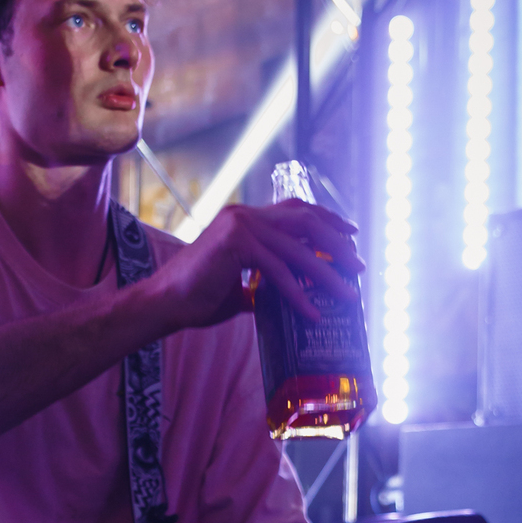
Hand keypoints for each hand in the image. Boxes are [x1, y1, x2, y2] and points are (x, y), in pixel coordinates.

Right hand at [148, 200, 362, 335]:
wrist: (164, 304)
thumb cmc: (196, 299)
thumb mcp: (238, 288)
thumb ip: (261, 286)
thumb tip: (283, 298)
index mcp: (244, 219)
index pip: (295, 210)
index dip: (326, 219)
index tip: (350, 234)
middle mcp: (244, 215)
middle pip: (305, 220)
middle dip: (336, 242)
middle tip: (357, 264)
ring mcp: (240, 226)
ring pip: (297, 248)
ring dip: (326, 272)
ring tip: (346, 293)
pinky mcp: (236, 245)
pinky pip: (277, 270)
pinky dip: (298, 293)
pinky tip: (312, 311)